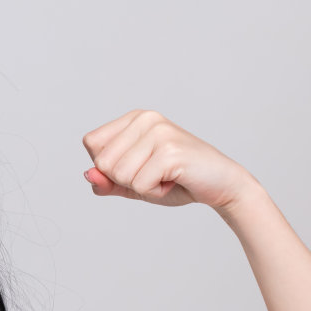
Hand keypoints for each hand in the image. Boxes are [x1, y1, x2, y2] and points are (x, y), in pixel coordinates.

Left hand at [80, 109, 254, 209]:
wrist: (222, 185)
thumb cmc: (177, 181)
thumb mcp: (133, 183)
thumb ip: (107, 181)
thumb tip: (88, 175)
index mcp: (134, 118)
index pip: (91, 144)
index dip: (108, 166)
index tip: (139, 165)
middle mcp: (145, 118)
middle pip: (102, 162)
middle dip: (125, 180)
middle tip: (156, 174)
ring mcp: (159, 133)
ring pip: (119, 175)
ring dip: (142, 187)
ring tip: (166, 176)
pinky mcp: (170, 151)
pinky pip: (139, 185)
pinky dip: (155, 192)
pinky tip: (175, 181)